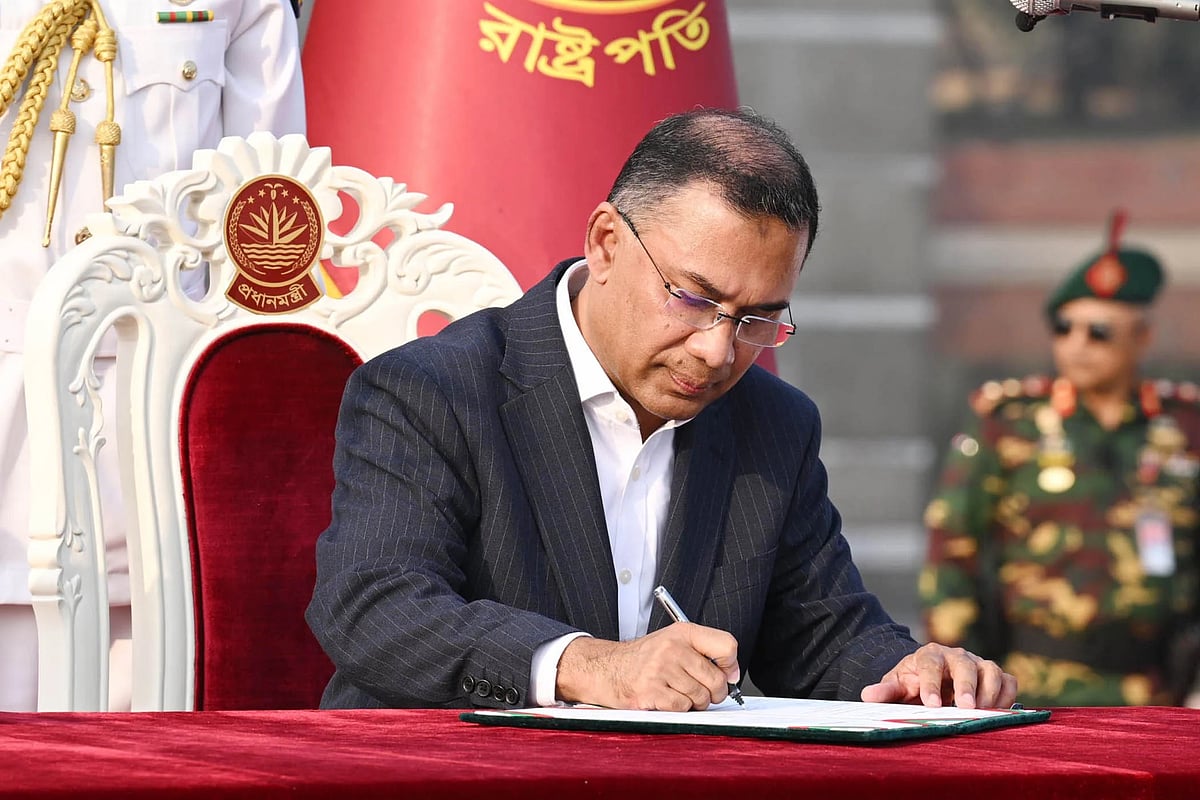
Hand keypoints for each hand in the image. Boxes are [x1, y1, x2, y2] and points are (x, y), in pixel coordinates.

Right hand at [555, 622, 739, 710]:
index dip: (731, 665)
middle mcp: (673, 647)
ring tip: (678, 693)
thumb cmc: (645, 659)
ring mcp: (661, 669)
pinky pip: (682, 707)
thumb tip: (733, 675)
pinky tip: (666, 699)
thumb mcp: (674, 643)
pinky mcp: (651, 690)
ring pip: (700, 697)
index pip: (727, 645)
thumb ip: (705, 653)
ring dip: (694, 703)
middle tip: (701, 692)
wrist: (608, 668)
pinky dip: (678, 709)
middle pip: (716, 679)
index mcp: (683, 632)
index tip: (725, 674)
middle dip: (713, 693)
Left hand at [859, 643, 1016, 708]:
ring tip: (982, 713)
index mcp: (929, 655)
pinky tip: (999, 713)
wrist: (931, 676)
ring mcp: (978, 664)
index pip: (930, 665)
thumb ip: (885, 690)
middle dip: (967, 686)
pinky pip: (1009, 681)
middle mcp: (956, 656)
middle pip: (965, 664)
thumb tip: (867, 695)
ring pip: (991, 670)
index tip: (932, 704)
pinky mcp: (994, 676)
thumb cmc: (914, 683)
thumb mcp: (897, 685)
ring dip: (989, 692)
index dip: (931, 683)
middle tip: (966, 708)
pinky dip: (1007, 696)